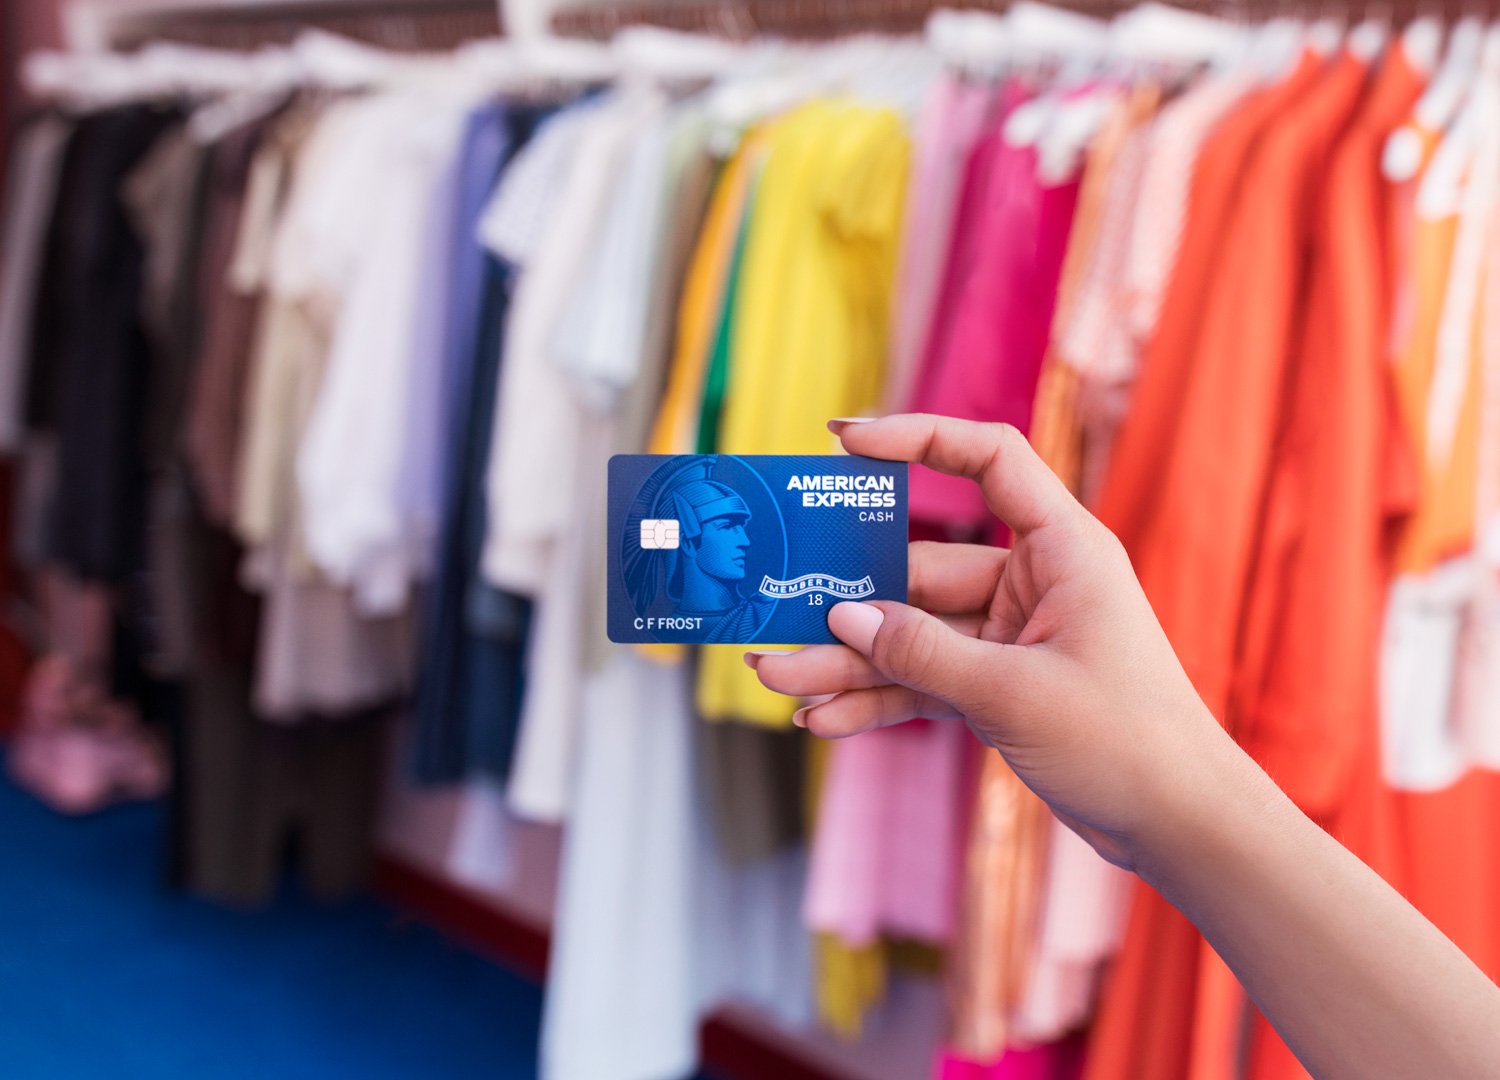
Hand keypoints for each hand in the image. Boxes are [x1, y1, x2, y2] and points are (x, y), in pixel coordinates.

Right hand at [746, 414, 1235, 870]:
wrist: (1179, 825)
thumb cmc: (1124, 741)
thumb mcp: (1012, 693)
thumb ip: (920, 651)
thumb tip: (840, 616)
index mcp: (1061, 548)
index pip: (987, 459)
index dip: (916, 438)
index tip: (842, 440)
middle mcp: (1031, 581)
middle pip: (918, 570)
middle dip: (846, 603)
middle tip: (774, 620)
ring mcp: (1010, 636)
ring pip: (910, 634)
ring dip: (848, 660)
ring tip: (776, 680)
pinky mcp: (996, 687)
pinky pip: (922, 680)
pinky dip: (877, 698)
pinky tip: (822, 719)